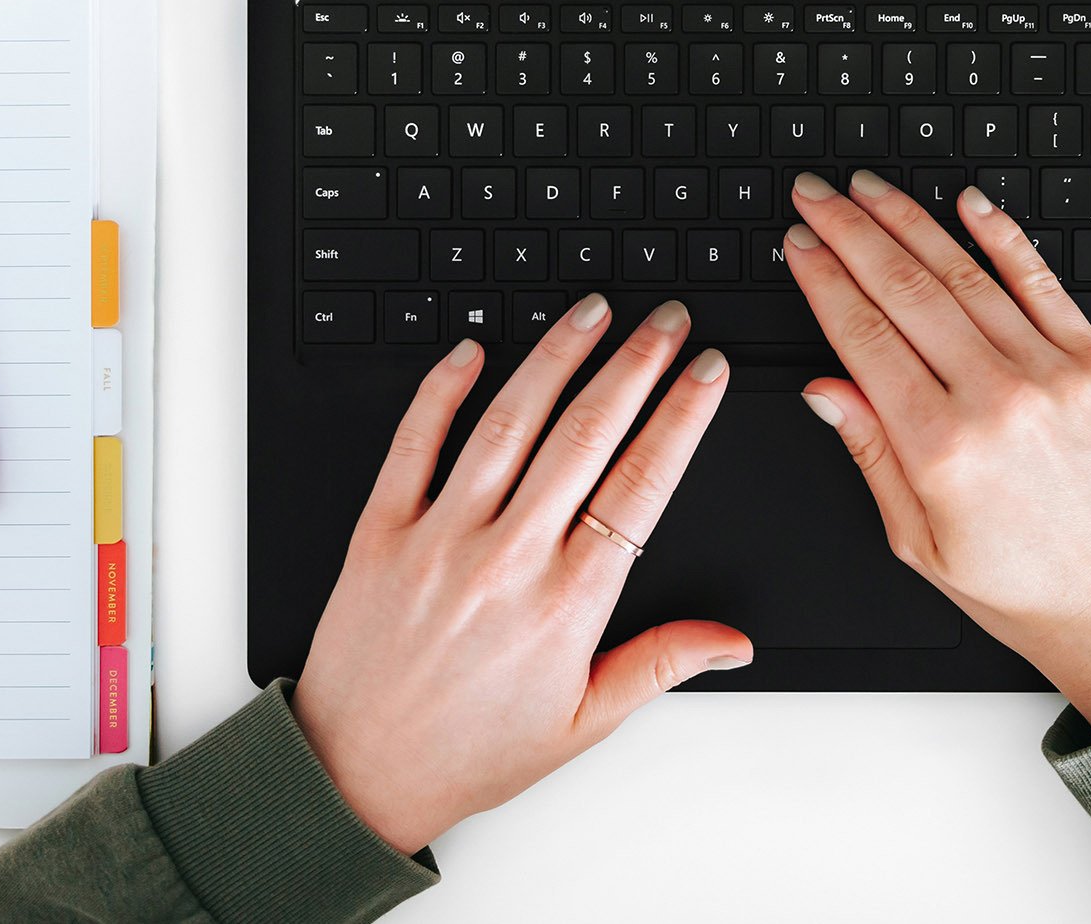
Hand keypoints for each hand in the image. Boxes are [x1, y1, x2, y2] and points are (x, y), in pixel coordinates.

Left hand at [292, 296, 749, 852]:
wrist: (356, 777)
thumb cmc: (469, 752)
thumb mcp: (583, 721)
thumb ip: (661, 664)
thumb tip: (734, 641)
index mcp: (566, 604)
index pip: (642, 485)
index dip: (682, 417)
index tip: (708, 372)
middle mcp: (507, 559)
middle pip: (586, 435)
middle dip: (636, 365)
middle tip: (667, 321)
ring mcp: (439, 539)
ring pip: (508, 423)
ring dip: (557, 356)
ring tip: (594, 312)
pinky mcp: (379, 533)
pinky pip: (414, 443)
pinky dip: (442, 389)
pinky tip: (473, 350)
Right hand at [784, 173, 1090, 738]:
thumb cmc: (1032, 594)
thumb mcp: (923, 546)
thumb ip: (872, 456)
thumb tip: (826, 390)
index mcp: (942, 450)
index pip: (863, 337)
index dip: (823, 280)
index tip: (799, 245)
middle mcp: (997, 400)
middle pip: (904, 291)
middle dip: (851, 232)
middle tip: (816, 195)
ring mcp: (1053, 375)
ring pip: (965, 275)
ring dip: (910, 222)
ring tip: (869, 190)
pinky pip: (1043, 284)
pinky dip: (1003, 238)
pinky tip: (969, 204)